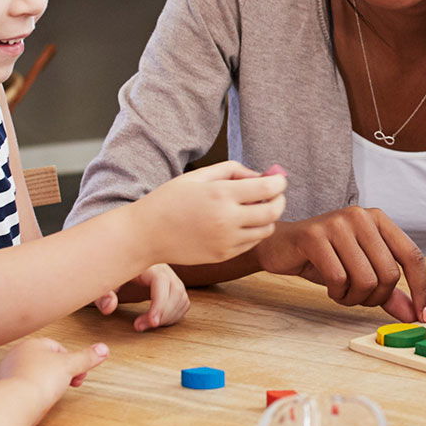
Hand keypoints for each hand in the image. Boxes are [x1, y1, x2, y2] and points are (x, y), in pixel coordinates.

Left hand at [0, 337, 108, 404]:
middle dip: (61, 374)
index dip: (71, 361)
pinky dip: (35, 394)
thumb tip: (104, 348)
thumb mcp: (70, 366)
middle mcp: (18, 356)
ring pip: (37, 375)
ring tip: (52, 393)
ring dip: (48, 384)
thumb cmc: (38, 380)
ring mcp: (10, 373)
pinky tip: (39, 401)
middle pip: (48, 362)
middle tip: (69, 384)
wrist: (15, 403)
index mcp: (32, 344)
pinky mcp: (7, 389)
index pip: (58, 348)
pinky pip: (26, 388)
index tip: (78, 374)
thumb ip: (87, 357)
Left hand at [93, 263, 188, 330]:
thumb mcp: (102, 282)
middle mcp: (163, 269)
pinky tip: (156, 320)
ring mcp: (170, 276)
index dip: (160, 304)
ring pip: (181, 298)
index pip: (162, 282)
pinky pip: (182, 301)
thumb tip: (109, 308)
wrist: (115, 263)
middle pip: (176, 291)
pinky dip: (174, 314)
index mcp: (147, 265)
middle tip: (142, 327)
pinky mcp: (172, 285)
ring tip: (146, 324)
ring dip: (168, 316)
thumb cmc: (109, 273)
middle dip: (163, 314)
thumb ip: (103, 295)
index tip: (152, 322)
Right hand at [134, 160, 286, 265]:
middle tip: (274, 194)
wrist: (146, 234)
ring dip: (268, 217)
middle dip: (279, 199)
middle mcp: (227, 220)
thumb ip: (232, 170)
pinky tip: (242, 222)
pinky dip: (254, 231)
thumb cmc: (170, 200)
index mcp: (221, 195)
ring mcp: (226, 241)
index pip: (268, 188)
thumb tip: (260, 175)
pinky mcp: (223, 255)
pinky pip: (251, 243)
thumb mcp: (198, 176)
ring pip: (266, 229)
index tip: (278, 178)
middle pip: (274, 211)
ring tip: (255, 208)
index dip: (279, 181)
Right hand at [252, 207, 425, 323]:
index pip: (412, 256)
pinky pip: (339, 279)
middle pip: (389, 273)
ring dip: (355, 298)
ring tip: (343, 294)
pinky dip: (338, 294)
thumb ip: (389, 292)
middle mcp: (361, 216)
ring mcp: (337, 223)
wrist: (281, 247)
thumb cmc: (324, 258)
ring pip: (366, 279)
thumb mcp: (361, 273)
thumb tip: (414, 315)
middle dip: (377, 298)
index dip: (421, 289)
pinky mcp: (314, 236)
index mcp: (379, 220)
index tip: (423, 316)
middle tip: (360, 300)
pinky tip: (331, 290)